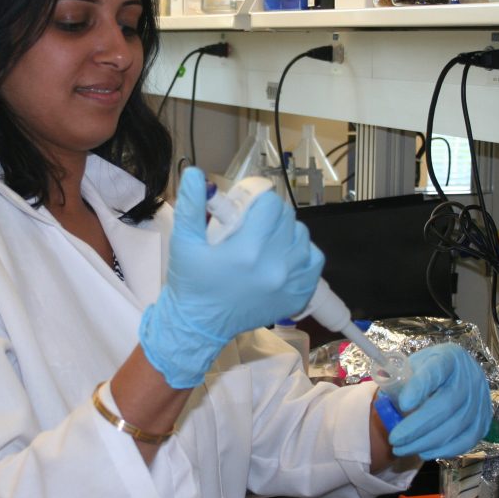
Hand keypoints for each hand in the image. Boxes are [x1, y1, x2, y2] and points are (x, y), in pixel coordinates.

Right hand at [139, 167, 323, 387]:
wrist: (200, 324)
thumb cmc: (191, 282)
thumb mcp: (184, 241)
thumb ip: (192, 205)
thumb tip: (194, 173)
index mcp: (247, 250)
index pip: (271, 205)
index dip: (259, 200)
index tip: (247, 208)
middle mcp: (274, 266)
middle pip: (288, 218)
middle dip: (270, 215)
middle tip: (252, 224)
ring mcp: (290, 282)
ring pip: (302, 236)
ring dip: (286, 232)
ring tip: (266, 240)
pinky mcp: (298, 295)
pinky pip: (314, 260)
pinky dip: (303, 253)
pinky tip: (283, 255)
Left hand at [386, 343, 491, 459]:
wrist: (456, 377)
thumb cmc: (428, 372)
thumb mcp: (414, 365)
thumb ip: (399, 375)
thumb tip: (381, 379)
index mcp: (450, 357)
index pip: (436, 371)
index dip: (420, 387)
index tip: (403, 404)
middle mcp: (470, 377)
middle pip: (445, 404)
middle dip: (417, 426)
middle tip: (394, 439)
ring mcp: (480, 400)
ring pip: (455, 426)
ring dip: (426, 442)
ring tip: (402, 448)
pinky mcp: (484, 420)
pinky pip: (467, 440)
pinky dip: (444, 450)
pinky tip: (424, 452)